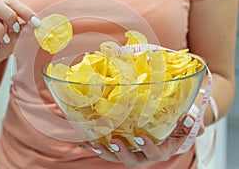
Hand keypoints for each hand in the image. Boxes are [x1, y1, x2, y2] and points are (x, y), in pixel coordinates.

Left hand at [87, 114, 203, 167]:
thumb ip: (190, 124)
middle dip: (123, 153)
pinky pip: (110, 151)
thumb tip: (189, 117)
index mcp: (162, 150)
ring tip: (95, 145)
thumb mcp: (187, 125)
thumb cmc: (177, 126)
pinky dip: (99, 147)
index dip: (149, 147)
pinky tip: (88, 142)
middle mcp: (146, 155)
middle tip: (114, 141)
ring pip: (118, 158)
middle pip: (134, 161)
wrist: (169, 131)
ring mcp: (133, 153)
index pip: (157, 152)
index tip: (140, 136)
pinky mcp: (123, 149)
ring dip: (106, 152)